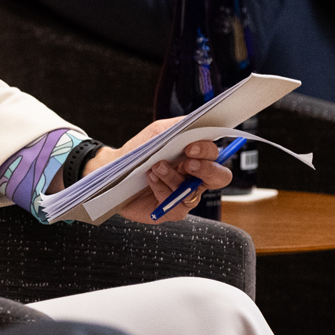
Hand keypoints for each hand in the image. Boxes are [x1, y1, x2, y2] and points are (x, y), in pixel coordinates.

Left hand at [110, 136, 231, 224]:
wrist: (114, 172)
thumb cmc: (138, 152)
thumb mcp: (158, 132)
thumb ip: (178, 127)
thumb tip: (195, 124)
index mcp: (196, 158)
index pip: (215, 156)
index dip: (207, 152)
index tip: (190, 147)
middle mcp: (195, 178)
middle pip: (219, 177)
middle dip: (206, 169)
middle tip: (186, 163)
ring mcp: (185, 196)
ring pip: (192, 191)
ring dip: (173, 177)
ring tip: (156, 167)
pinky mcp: (171, 211)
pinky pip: (175, 204)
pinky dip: (161, 189)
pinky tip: (151, 179)